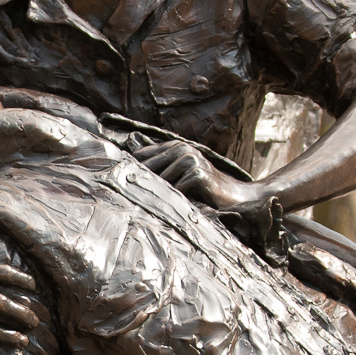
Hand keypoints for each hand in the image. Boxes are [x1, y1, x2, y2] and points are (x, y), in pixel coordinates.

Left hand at [132, 139, 257, 212]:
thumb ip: (160, 167)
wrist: (237, 197)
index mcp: (175, 146)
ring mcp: (189, 159)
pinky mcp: (196, 173)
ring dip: (161, 197)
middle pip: (147, 170)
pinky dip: (177, 202)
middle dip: (141, 186)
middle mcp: (181, 149)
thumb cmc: (206, 189)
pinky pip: (175, 191)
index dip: (131, 172)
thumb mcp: (181, 176)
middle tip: (132, 202)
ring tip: (166, 207)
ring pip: (160, 183)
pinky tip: (184, 207)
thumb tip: (130, 158)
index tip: (119, 186)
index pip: (141, 157)